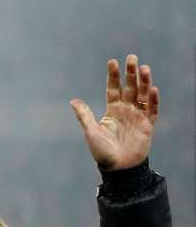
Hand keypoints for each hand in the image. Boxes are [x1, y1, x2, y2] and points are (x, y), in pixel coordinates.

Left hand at [70, 55, 158, 169]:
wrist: (117, 169)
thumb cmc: (102, 152)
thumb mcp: (91, 131)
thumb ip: (84, 115)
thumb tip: (73, 101)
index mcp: (112, 111)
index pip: (113, 89)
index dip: (113, 76)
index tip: (112, 62)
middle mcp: (126, 110)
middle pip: (130, 88)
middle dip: (131, 73)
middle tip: (131, 58)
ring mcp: (138, 117)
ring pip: (142, 95)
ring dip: (144, 82)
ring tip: (143, 68)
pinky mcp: (148, 125)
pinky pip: (152, 110)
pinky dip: (153, 100)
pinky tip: (152, 89)